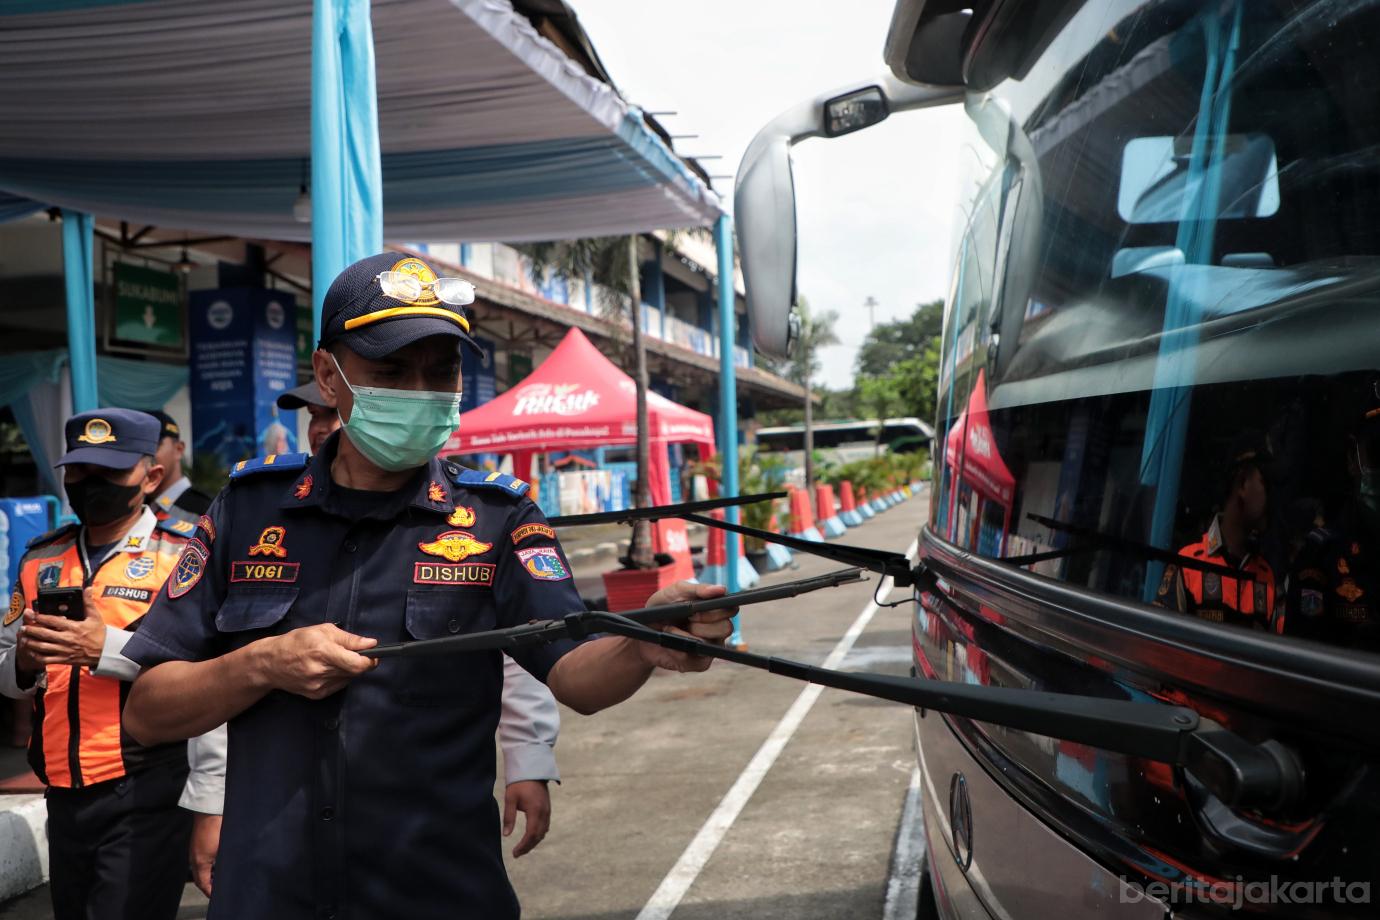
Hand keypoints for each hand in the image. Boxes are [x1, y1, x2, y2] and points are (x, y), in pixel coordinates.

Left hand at [17, 607, 106, 669]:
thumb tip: (88, 588)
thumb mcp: (95, 616)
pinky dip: (37, 655)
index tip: (31, 614)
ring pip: (42, 647)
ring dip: (31, 642)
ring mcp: (64, 650)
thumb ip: (88, 602)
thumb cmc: (100, 634)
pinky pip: (46, 658)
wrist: (105, 652)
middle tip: (22, 627)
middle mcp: (67, 639)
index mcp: (73, 627)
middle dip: (31, 630)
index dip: (40, 617)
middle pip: (44, 634)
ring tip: (24, 638)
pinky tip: (31, 652)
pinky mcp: (64, 659)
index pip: (53, 621)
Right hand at [189, 813, 220, 896]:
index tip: (216, 896)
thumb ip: (225, 862)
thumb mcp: (224, 848)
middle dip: (208, 886)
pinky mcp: (199, 844)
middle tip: (218, 890)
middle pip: (200, 878)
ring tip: (219, 880)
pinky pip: (201, 861)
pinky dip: (208, 867)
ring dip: (209, 876)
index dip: (209, 891)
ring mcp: (195, 851)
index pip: (202, 883)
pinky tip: (217, 865)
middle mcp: (195, 858)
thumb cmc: (217, 829)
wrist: (210, 811)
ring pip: (200, 869)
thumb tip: (230, 871)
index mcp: (200, 862)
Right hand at [251, 624, 377, 698]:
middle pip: (355, 671)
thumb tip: (371, 643)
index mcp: (323, 652)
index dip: (370, 660)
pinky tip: (327, 669)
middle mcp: (321, 671)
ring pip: (348, 678)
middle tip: (353, 653)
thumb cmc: (296, 642)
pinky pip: (338, 685)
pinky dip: (339, 677)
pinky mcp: (316, 695)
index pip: (357, 664)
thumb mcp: (322, 630)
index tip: (374, 654)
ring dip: (348, 669)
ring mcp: (318, 686)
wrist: (271, 663)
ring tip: (334, 659)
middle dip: (360, 662)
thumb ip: (349, 638)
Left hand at [502, 780, 550, 857]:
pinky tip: (531, 837)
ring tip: (523, 848)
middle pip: (538, 836)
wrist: (532, 770)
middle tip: (517, 854)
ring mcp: (547, 810)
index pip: (531, 834)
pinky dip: (538, 834)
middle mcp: (544, 812)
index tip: (515, 853)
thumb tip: (506, 835)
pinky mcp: (547, 808)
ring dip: (534, 841)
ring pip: (543, 832)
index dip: (524, 846)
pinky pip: (545, 826)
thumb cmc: (519, 783)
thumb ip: (509, 817)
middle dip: (528, 847)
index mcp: (535, 810)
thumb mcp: (510, 799)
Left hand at [636, 582, 736, 672]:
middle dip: (702, 623)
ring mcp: (710, 647)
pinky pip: (698, 661)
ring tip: (669, 630)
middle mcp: (717, 629)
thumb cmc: (661, 609)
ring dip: (685, 636)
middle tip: (685, 620)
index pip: (731, 609)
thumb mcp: (674, 592)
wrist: (641, 631)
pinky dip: (678, 652)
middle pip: (727, 628)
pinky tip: (669, 645)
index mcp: (714, 609)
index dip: (717, 609)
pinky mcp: (699, 664)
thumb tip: (722, 589)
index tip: (696, 609)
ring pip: (710, 645)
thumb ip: (697, 589)